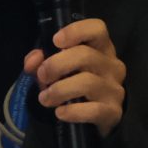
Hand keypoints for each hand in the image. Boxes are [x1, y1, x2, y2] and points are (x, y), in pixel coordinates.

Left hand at [28, 17, 124, 137]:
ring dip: (60, 90)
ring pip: (87, 82)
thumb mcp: (56, 69)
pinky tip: (60, 113)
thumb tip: (32, 61)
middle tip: (42, 76)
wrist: (93, 118)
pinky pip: (94, 110)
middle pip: (86, 55)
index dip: (76, 31)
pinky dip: (72, 111)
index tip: (55, 41)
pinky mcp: (114, 112)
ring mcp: (115, 89)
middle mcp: (112, 65)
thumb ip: (41, 61)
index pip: (97, 28)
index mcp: (101, 48)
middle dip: (57, 65)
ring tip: (45, 98)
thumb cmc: (73, 84)